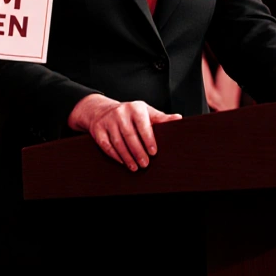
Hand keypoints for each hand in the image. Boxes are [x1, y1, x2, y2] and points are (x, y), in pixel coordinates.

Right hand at [67, 94, 181, 170]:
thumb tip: (178, 119)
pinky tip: (123, 162)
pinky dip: (115, 155)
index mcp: (136, 108)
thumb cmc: (130, 114)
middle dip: (138, 152)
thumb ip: (161, 118)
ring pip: (118, 142)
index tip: (153, 152)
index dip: (148, 140)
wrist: (102, 110)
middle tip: (145, 164)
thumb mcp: (146, 112)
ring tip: (135, 167)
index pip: (143, 126)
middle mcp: (121, 113)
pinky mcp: (97, 130)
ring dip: (127, 157)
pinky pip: (106, 145)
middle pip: (130, 136)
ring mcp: (107, 121)